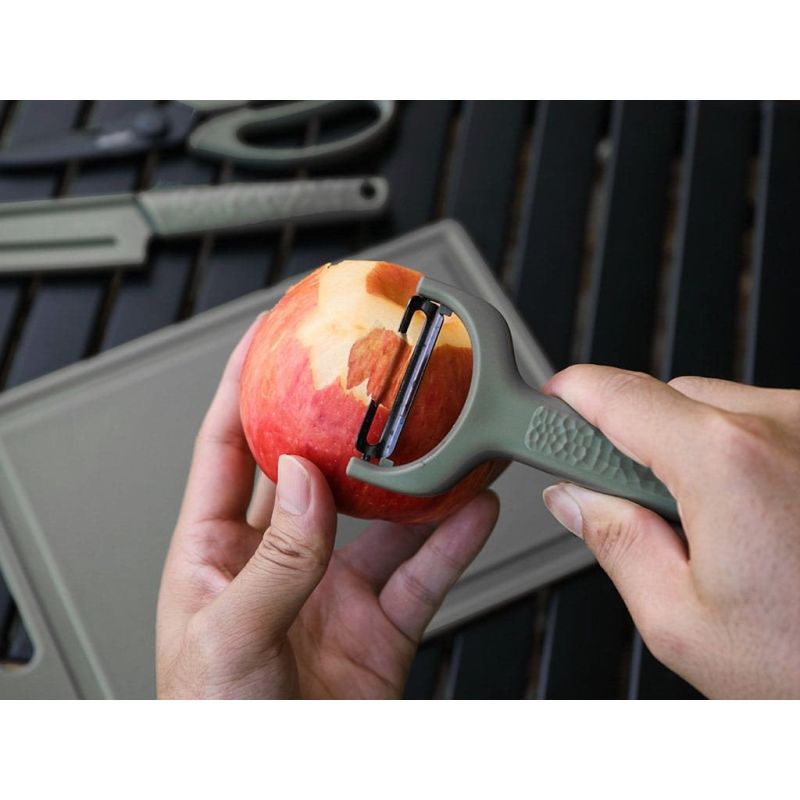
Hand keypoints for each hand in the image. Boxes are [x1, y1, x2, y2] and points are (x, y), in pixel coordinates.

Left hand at [156, 317, 499, 698]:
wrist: (276, 796)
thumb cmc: (216, 735)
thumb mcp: (229, 643)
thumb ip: (274, 561)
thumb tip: (306, 481)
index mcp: (215, 556)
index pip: (226, 448)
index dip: (244, 386)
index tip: (269, 334)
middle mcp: (277, 563)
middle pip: (315, 470)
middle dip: (343, 420)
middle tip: (373, 375)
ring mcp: (331, 593)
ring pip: (382, 518)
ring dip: (415, 479)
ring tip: (446, 434)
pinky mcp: (380, 628)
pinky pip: (423, 572)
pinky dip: (454, 540)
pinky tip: (478, 507)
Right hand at [540, 366, 799, 697]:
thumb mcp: (683, 623)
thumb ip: (613, 544)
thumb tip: (574, 501)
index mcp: (727, 462)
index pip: (617, 394)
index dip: (570, 397)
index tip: (548, 410)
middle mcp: (783, 425)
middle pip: (670, 398)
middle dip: (639, 442)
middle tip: (640, 506)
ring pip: (723, 408)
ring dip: (698, 450)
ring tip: (724, 529)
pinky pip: (771, 425)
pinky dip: (748, 457)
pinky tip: (767, 519)